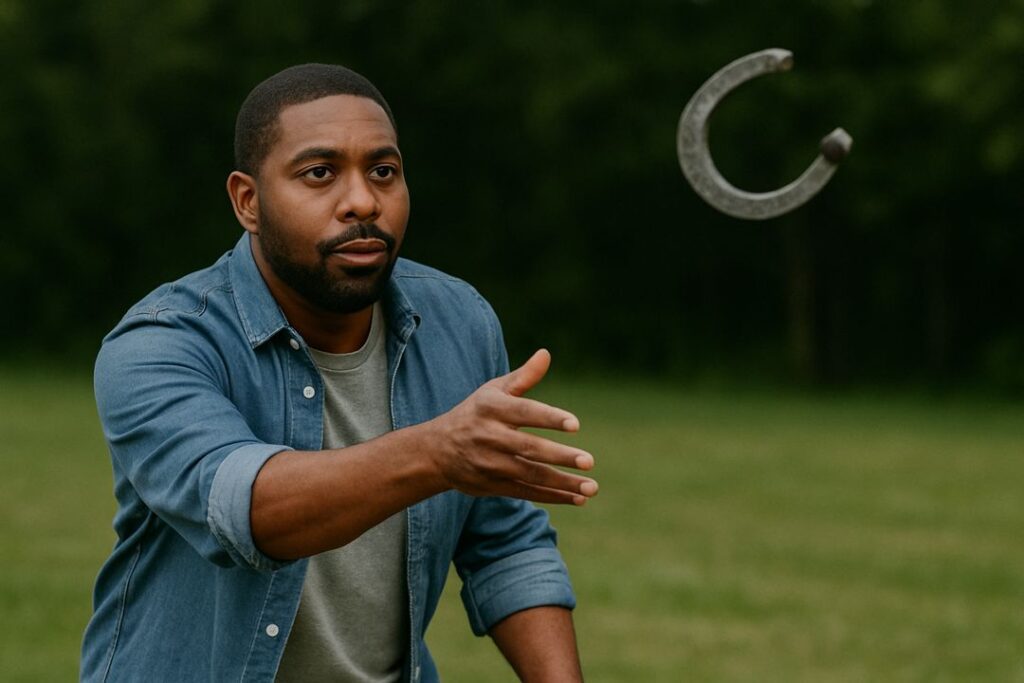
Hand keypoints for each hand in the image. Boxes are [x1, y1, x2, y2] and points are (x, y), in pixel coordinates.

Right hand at [428, 349, 597, 504]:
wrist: (436, 451)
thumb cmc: (475, 414)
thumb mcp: (493, 392)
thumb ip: (523, 377)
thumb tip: (546, 354)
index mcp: (492, 409)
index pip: (524, 413)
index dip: (549, 417)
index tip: (575, 424)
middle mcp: (489, 437)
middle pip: (529, 448)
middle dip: (560, 456)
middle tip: (588, 460)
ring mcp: (490, 464)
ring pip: (530, 475)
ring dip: (562, 483)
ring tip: (591, 488)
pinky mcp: (492, 486)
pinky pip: (526, 493)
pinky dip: (552, 497)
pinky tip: (577, 498)